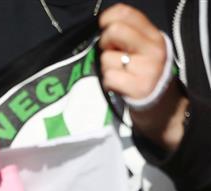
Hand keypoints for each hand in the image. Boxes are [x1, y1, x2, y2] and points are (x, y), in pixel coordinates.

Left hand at [98, 4, 188, 150]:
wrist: (159, 104)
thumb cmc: (142, 72)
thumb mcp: (141, 49)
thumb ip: (127, 35)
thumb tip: (104, 26)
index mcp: (153, 36)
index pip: (126, 14)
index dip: (108, 19)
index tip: (104, 27)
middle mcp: (153, 50)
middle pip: (114, 31)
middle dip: (105, 43)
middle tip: (111, 53)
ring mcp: (147, 69)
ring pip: (107, 58)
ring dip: (106, 67)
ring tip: (121, 73)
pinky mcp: (138, 87)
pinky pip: (108, 77)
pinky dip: (108, 83)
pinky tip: (120, 85)